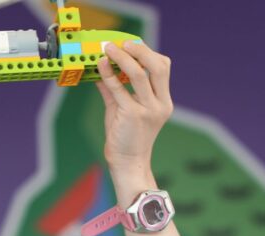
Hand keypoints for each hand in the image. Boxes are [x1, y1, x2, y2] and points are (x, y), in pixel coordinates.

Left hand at [95, 42, 172, 181]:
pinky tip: (100, 65)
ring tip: (108, 49)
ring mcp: (148, 110)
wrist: (127, 163)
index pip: (162, 68)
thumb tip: (101, 68)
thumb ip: (114, 88)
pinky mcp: (133, 115)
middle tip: (122, 43)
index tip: (130, 44)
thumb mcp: (122, 108)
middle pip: (158, 66)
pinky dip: (108, 74)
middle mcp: (160, 104)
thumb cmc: (125, 137)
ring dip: (122, 58)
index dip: (147, 53)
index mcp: (164, 101)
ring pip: (138, 74)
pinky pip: (119, 89)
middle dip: (140, 50)